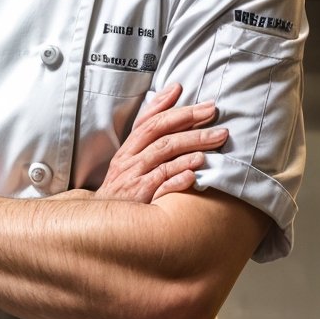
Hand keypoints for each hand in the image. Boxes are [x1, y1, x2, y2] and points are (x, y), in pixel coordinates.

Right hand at [93, 83, 227, 201]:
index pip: (149, 121)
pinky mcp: (140, 197)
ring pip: (164, 154)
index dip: (169, 106)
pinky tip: (194, 173)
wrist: (102, 222)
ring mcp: (134, 177)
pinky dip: (177, 177)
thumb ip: (149, 135)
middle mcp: (129, 160)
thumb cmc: (123, 189)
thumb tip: (171, 98)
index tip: (191, 96)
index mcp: (128, 149)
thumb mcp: (130, 161)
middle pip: (160, 133)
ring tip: (216, 138)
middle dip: (188, 120)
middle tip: (213, 112)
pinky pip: (161, 184)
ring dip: (192, 144)